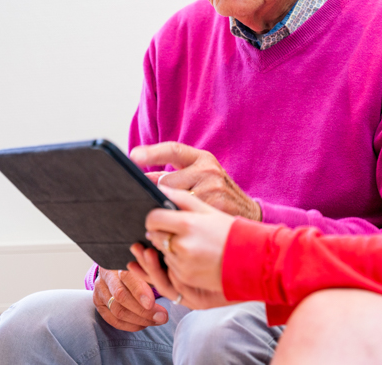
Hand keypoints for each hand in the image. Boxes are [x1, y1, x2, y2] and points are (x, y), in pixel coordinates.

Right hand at [92, 267, 169, 331]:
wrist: (116, 265)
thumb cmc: (138, 263)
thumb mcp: (145, 261)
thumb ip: (153, 270)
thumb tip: (171, 283)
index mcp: (119, 261)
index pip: (128, 277)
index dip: (140, 291)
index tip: (152, 303)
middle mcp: (107, 276)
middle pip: (122, 297)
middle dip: (143, 310)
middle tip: (162, 316)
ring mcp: (100, 290)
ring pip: (117, 310)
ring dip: (139, 319)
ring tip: (156, 321)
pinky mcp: (98, 303)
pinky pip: (112, 319)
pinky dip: (128, 325)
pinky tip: (143, 324)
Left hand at [131, 143, 261, 220]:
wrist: (249, 212)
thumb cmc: (217, 192)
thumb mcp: (200, 176)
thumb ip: (173, 175)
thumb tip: (142, 179)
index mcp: (203, 158)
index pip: (173, 150)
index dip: (152, 153)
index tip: (132, 156)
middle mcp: (209, 171)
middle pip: (167, 182)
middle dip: (158, 195)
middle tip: (147, 204)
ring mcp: (213, 190)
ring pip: (173, 203)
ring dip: (165, 212)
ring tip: (162, 220)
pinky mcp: (215, 210)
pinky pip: (185, 218)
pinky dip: (176, 226)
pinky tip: (174, 231)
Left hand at [135, 185, 235, 302]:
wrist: (251, 258)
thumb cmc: (230, 230)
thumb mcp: (209, 209)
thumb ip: (182, 198)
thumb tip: (159, 190)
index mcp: (187, 223)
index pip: (153, 219)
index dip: (154, 218)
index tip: (159, 218)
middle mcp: (182, 244)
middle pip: (154, 236)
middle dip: (161, 233)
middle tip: (175, 230)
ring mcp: (182, 263)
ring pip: (162, 253)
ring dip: (169, 248)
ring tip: (190, 243)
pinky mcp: (184, 277)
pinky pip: (170, 267)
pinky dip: (177, 261)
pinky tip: (193, 256)